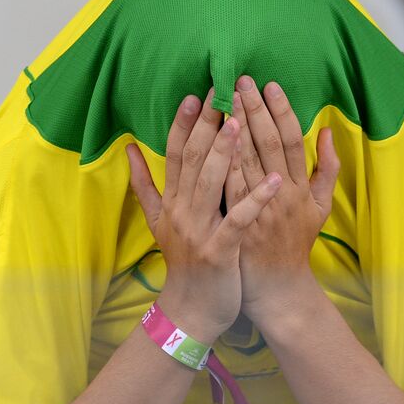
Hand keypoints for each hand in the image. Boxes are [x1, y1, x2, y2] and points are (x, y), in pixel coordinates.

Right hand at [127, 89, 281, 344]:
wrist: (189, 311)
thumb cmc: (184, 263)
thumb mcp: (157, 222)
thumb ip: (144, 184)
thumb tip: (129, 148)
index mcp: (171, 202)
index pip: (175, 154)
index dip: (183, 123)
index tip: (196, 94)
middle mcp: (181, 212)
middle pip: (192, 160)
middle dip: (207, 125)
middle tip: (223, 92)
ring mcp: (199, 231)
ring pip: (211, 184)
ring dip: (225, 152)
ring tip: (241, 123)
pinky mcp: (220, 252)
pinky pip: (238, 221)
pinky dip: (256, 200)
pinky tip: (274, 180)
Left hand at [226, 76, 339, 328]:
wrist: (277, 285)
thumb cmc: (296, 243)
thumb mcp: (321, 207)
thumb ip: (328, 168)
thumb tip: (328, 131)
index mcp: (302, 187)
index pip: (293, 140)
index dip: (282, 111)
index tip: (269, 85)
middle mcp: (283, 195)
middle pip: (268, 144)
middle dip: (254, 109)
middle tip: (240, 79)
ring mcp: (260, 209)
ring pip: (246, 161)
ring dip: (234, 128)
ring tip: (222, 98)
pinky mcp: (239, 223)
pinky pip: (228, 187)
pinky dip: (220, 162)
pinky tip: (210, 139)